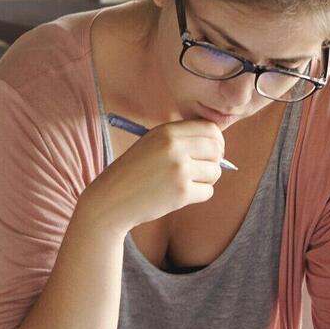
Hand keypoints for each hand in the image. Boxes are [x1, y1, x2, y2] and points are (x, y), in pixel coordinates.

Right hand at [81, 120, 224, 232]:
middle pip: (217, 150)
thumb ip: (181, 139)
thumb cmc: (133, 172)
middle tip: (203, 170)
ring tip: (185, 183)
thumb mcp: (152, 144)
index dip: (217, 141)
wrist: (111, 199)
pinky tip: (180, 195)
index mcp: (167, 132)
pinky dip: (198, 195)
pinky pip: (208, 191)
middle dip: (215, 161)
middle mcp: (175, 147)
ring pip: (215, 172)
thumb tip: (218, 145)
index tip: (213, 151)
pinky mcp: (182, 193)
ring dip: (206, 180)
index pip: (211, 129)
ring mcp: (179, 170)